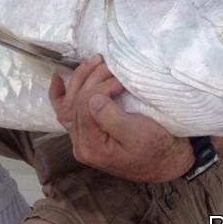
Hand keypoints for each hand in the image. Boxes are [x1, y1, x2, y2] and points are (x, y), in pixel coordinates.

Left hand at [48, 55, 191, 182]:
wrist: (165, 162)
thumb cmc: (155, 148)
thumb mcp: (136, 133)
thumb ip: (110, 117)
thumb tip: (92, 98)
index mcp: (91, 146)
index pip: (83, 107)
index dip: (99, 87)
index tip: (119, 81)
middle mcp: (80, 144)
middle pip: (74, 103)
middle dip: (90, 79)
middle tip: (109, 66)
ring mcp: (81, 138)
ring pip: (69, 103)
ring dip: (79, 79)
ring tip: (95, 62)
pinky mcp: (87, 131)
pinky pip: (66, 111)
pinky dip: (60, 94)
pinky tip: (57, 78)